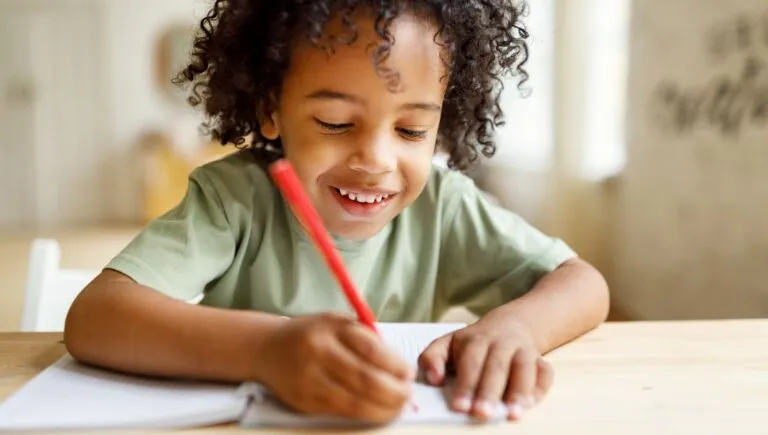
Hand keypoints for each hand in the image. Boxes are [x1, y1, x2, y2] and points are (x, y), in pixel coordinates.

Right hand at [254, 313, 414, 422]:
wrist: (267, 348)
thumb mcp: (338, 323)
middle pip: (366, 380)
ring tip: (397, 406)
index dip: (396, 365)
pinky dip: (364, 413)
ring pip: (355, 403)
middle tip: (407, 394)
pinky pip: (341, 412)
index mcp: (331, 328)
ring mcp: (310, 380)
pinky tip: (376, 409)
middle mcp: (319, 353)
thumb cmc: (312, 334)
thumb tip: (400, 366)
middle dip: (394, 392)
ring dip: (383, 408)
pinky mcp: (304, 402)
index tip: (409, 372)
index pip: (372, 350)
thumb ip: (366, 338)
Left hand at [418, 320, 553, 420]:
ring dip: (519, 392)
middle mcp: (501, 343)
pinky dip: (540, 389)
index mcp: (475, 339)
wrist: (509, 325)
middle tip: (482, 414)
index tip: (459, 406)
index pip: (470, 362)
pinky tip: (530, 404)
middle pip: (497, 366)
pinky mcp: (540, 361)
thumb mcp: (447, 344)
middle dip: (489, 391)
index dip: (465, 385)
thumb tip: (433, 379)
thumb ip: (432, 358)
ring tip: (512, 414)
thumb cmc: (473, 344)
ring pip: (524, 368)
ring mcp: (523, 350)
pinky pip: (545, 373)